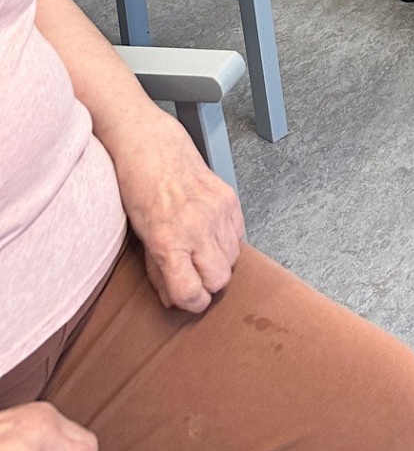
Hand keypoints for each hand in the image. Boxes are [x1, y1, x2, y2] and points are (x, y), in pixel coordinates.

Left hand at [108, 118, 244, 313]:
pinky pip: (238, 236)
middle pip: (219, 280)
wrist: (152, 148)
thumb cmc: (138, 189)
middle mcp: (197, 228)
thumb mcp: (140, 237)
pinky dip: (227, 241)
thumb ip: (159, 271)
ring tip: (201, 251)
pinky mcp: (230, 199)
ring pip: (233, 259)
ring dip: (219, 262)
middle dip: (208, 285)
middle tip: (195, 276)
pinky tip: (210, 233)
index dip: (191, 303)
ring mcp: (218, 212)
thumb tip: (173, 299)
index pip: (191, 292)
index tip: (187, 299)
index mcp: (169, 241)